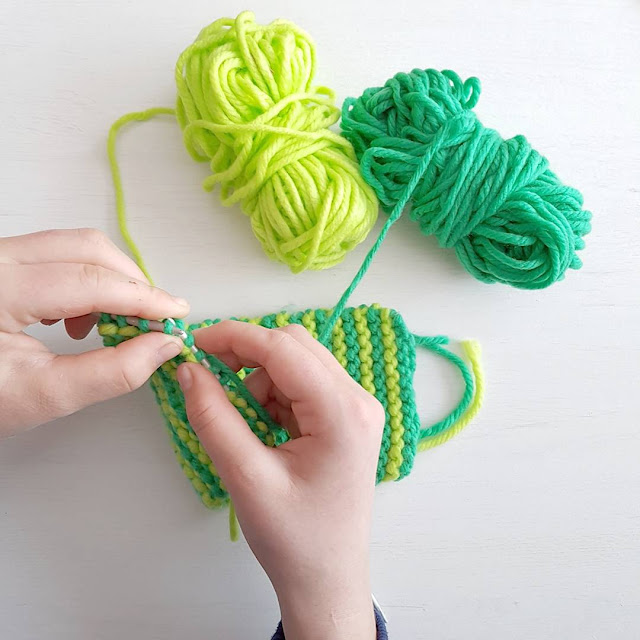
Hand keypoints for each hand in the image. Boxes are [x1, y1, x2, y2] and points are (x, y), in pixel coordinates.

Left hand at [0, 228, 188, 436]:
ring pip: (75, 246)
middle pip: (86, 248)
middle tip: (153, 319)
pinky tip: (82, 317)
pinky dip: (88, 280)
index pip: (89, 281)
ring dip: (111, 280)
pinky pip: (58, 254)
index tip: (175, 315)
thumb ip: (110, 373)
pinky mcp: (3, 261)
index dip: (142, 298)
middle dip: (131, 282)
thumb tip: (163, 347)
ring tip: (116, 323)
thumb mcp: (43, 396)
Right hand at [177, 321, 383, 639]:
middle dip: (247, 357)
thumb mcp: (245, 477)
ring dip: (260, 381)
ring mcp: (356, 408)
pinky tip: (263, 429)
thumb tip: (189, 370)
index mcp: (343, 412)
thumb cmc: (294, 538)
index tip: (194, 344)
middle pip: (294, 346)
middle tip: (209, 380)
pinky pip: (302, 384)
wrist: (327, 578)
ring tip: (244, 426)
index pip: (283, 348)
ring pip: (296, 363)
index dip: (234, 337)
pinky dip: (273, 395)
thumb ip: (213, 418)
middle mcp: (358, 400)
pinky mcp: (346, 418)